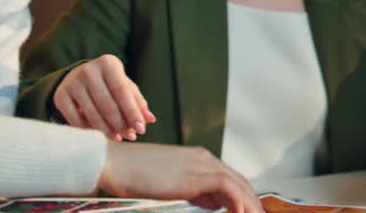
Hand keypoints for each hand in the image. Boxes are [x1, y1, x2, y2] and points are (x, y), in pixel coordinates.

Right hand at [54, 54, 154, 140]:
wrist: (77, 76)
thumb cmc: (108, 83)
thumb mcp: (124, 86)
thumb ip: (137, 102)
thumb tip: (150, 120)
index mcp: (108, 63)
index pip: (122, 92)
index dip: (132, 112)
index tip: (141, 129)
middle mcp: (88, 70)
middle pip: (107, 105)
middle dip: (121, 124)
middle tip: (130, 136)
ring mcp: (72, 83)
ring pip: (92, 115)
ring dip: (107, 130)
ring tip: (118, 137)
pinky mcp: (60, 96)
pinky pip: (76, 120)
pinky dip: (89, 130)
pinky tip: (99, 134)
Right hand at [98, 142, 262, 212]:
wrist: (113, 162)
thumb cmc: (133, 174)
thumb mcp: (171, 184)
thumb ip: (195, 191)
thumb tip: (214, 202)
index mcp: (199, 159)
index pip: (231, 178)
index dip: (244, 195)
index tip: (252, 210)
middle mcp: (204, 159)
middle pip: (239, 180)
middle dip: (253, 201)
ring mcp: (201, 165)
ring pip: (238, 184)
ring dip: (250, 204)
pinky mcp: (194, 175)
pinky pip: (228, 188)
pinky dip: (239, 202)